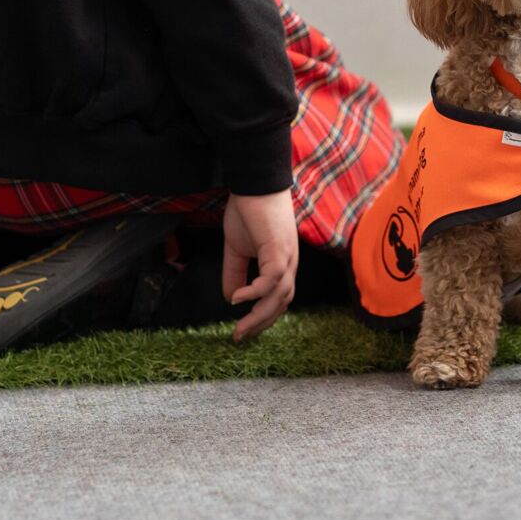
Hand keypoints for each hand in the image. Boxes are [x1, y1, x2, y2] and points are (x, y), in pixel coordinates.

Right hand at [222, 189, 297, 341]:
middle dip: (260, 324)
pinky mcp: (278, 248)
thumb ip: (235, 272)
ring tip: (239, 327)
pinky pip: (271, 278)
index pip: (278, 300)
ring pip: (279, 296)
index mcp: (282, 264)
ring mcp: (287, 256)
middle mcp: (290, 264)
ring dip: (259, 315)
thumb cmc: (248, 210)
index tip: (242, 332)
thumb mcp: (237, 248)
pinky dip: (256, 292)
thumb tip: (230, 298)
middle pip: (281, 303)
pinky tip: (238, 299)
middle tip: (239, 337)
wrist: (253, 182)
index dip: (262, 318)